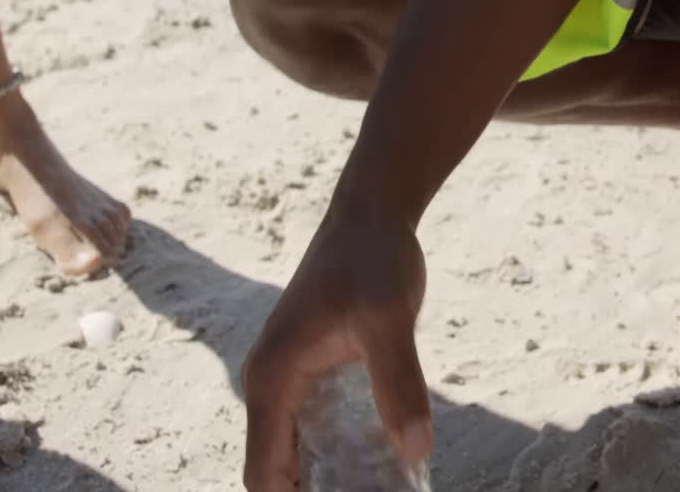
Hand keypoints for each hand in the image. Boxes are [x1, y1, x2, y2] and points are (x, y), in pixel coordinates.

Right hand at [241, 211, 432, 490]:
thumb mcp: (389, 319)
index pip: (263, 474)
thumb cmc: (373, 258)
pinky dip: (343, 450)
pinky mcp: (314, 370)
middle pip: (279, 470)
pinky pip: (319, 427)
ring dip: (332, 477)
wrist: (372, 214)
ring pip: (300, 451)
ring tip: (383, 487)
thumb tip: (415, 450)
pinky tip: (387, 460)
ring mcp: (291, 377)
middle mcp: (272, 383)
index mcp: (273, 379)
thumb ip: (398, 383)